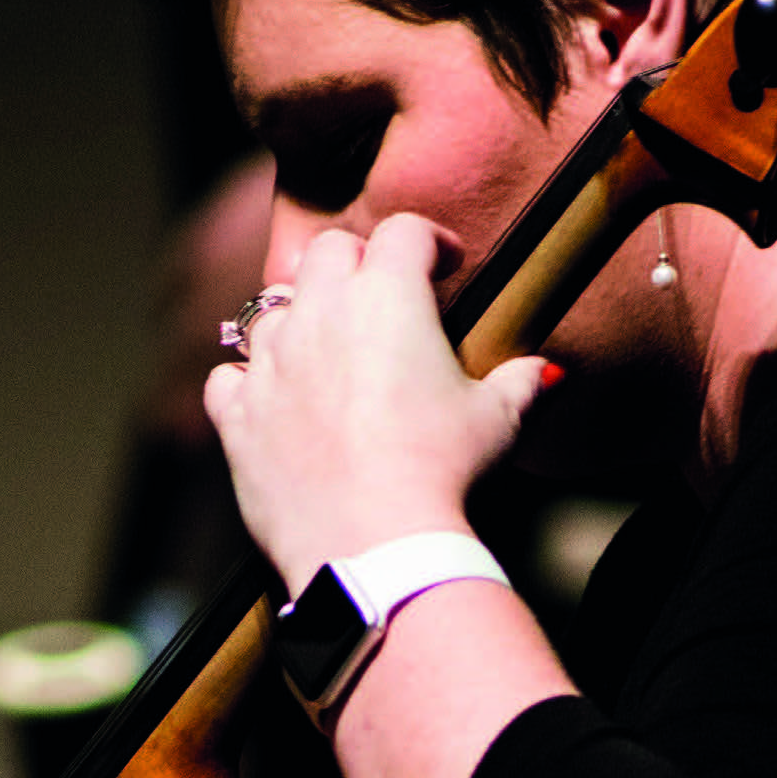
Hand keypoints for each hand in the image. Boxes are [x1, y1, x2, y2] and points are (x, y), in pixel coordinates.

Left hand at [202, 216, 545, 593]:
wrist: (374, 544)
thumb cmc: (442, 473)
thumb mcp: (498, 423)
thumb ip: (519, 383)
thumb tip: (546, 372)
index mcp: (387, 298)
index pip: (404, 233)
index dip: (430, 241)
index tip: (446, 265)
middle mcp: (319, 314)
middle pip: (327, 252)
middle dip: (357, 262)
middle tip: (382, 295)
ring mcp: (271, 363)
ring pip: (272, 309)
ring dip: (299, 318)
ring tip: (326, 349)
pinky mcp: (239, 416)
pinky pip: (230, 377)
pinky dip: (250, 381)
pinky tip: (274, 398)